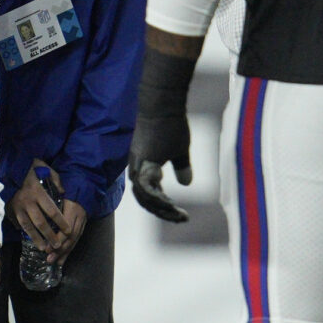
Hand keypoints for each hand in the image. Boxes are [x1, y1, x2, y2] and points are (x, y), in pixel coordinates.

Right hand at [10, 171, 86, 256]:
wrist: (10, 168)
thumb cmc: (32, 169)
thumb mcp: (48, 170)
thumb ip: (57, 182)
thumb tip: (64, 194)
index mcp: (38, 193)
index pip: (52, 211)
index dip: (60, 222)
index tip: (68, 231)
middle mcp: (28, 202)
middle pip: (40, 222)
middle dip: (49, 235)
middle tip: (57, 246)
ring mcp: (17, 207)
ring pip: (28, 226)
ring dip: (36, 238)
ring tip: (43, 248)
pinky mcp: (10, 209)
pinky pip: (18, 223)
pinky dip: (24, 232)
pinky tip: (30, 239)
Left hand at [128, 108, 192, 223]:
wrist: (163, 104)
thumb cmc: (171, 123)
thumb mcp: (180, 149)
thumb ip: (181, 166)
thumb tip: (186, 183)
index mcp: (143, 167)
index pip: (147, 195)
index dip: (161, 206)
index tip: (179, 214)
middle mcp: (137, 168)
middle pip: (143, 199)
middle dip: (162, 211)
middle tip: (181, 218)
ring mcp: (139, 164)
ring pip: (143, 196)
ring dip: (160, 208)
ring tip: (178, 213)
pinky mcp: (145, 160)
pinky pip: (146, 186)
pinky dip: (157, 197)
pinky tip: (171, 201)